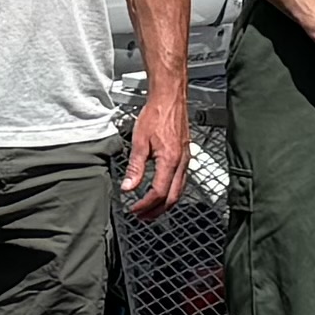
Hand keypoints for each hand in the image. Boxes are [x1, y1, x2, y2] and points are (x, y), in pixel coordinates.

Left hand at [125, 87, 190, 212]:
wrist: (170, 98)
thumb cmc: (156, 114)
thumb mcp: (139, 141)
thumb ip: (135, 167)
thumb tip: (128, 187)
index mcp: (170, 161)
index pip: (159, 193)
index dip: (146, 205)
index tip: (134, 209)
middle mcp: (181, 163)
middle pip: (172, 198)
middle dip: (157, 211)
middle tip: (143, 217)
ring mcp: (186, 160)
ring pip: (179, 191)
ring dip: (165, 204)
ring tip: (151, 209)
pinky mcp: (186, 156)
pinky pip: (182, 181)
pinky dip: (171, 192)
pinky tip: (163, 191)